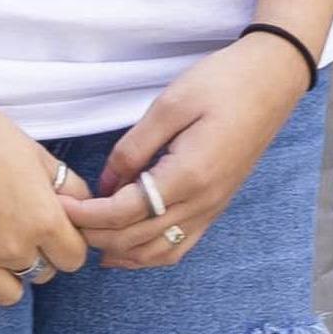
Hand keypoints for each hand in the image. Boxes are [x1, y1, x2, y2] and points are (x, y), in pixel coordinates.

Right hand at [0, 85, 89, 323]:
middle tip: (18, 228)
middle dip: (38, 255)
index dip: (67, 244)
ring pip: (9, 294)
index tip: (53, 230)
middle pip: (43, 274)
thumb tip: (85, 211)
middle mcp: (12, 247)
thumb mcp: (37, 154)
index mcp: (42, 219)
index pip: (74, 258)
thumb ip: (68, 188)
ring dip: (9, 277)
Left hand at [69, 33, 316, 269]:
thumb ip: (133, 149)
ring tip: (90, 237)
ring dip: (120, 251)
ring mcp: (213, 208)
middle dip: (95, 234)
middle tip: (63, 219)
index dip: (87, 215)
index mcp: (188, 175)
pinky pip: (180, 246)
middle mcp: (203, 201)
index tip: (58, 205)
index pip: (125, 212)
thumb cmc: (222, 83)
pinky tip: (127, 247)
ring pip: (158, 252)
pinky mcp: (217, 205)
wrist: (274, 79)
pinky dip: (149, 254)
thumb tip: (105, 185)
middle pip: (136, 238)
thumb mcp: (170, 105)